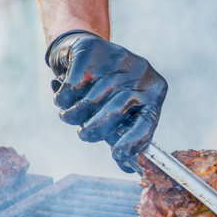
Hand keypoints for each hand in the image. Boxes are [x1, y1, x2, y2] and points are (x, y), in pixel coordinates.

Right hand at [46, 30, 167, 172]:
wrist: (84, 50)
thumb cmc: (107, 93)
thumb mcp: (123, 112)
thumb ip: (125, 138)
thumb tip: (127, 167)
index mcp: (154, 92)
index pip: (147, 122)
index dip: (133, 142)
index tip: (118, 155)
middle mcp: (141, 74)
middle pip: (115, 112)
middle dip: (94, 130)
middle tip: (84, 135)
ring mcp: (118, 59)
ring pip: (90, 100)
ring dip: (73, 115)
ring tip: (69, 116)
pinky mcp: (92, 49)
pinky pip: (73, 85)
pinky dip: (63, 98)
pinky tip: (63, 96)